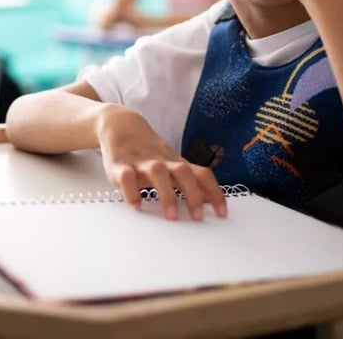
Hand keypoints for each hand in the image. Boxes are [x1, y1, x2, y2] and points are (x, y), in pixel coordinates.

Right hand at [95, 106, 226, 220]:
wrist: (121, 126)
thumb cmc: (149, 152)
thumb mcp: (171, 165)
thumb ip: (189, 182)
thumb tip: (211, 200)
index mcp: (177, 163)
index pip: (202, 175)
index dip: (215, 193)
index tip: (222, 213)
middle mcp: (163, 162)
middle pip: (183, 172)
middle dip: (193, 194)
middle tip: (197, 218)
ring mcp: (142, 163)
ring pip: (158, 172)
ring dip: (167, 193)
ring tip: (171, 216)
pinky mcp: (120, 166)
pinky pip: (127, 177)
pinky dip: (132, 191)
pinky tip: (137, 206)